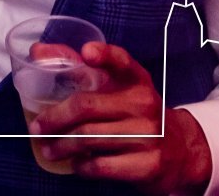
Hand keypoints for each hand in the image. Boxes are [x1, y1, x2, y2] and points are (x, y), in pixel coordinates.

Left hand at [30, 42, 211, 194]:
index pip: (122, 61)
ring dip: (62, 146)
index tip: (87, 52)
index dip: (104, 55)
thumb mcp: (118, 88)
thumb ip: (79, 68)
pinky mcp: (148, 164)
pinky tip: (75, 164)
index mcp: (136, 80)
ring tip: (48, 149)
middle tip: (37, 127)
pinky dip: (82, 166)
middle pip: (87, 106)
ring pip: (90, 138)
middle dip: (55, 118)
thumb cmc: (135, 115)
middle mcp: (144, 103)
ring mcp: (149, 135)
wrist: (181, 152)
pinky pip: (102, 165)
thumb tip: (37, 51)